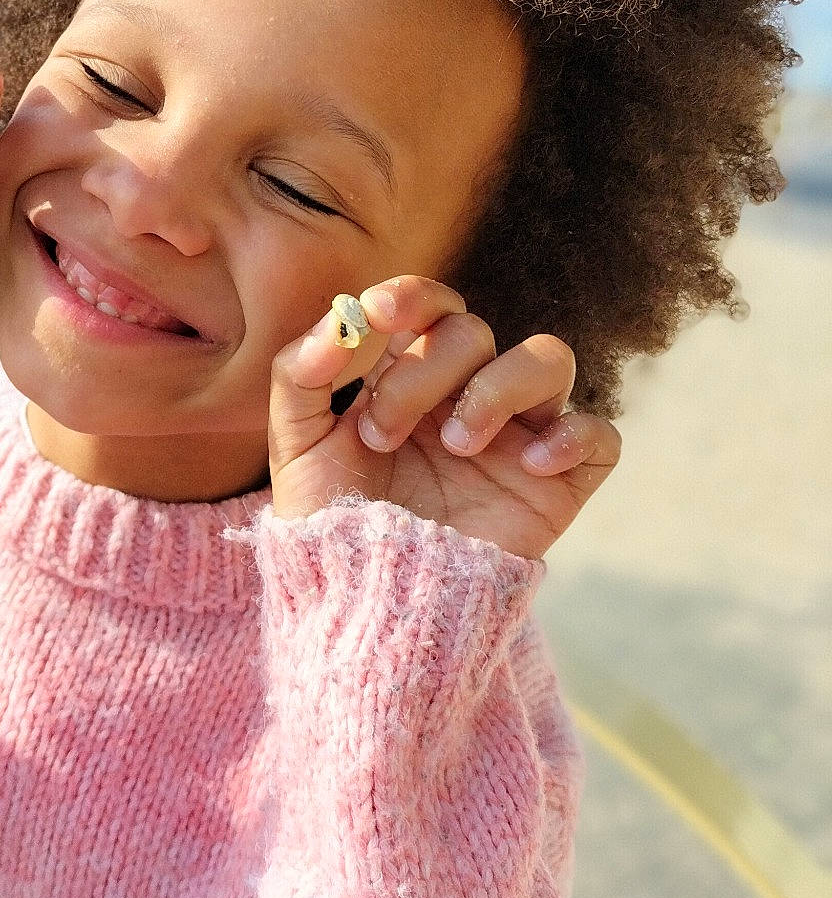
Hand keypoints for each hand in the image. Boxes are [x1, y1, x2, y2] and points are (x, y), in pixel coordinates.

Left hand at [267, 277, 620, 561]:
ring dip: (497, 388)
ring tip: (456, 444)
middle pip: (473, 331)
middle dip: (422, 373)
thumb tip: (338, 319)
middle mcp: (468, 394)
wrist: (369, 602)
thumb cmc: (334, 521)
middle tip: (382, 436)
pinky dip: (574, 436)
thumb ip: (300, 375)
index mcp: (411, 375)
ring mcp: (517, 435)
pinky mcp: (557, 484)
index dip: (414, 294)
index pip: (431, 305)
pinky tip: (530, 465)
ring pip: (549, 358)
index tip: (380, 312)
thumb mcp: (297, 447)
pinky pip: (600, 435)